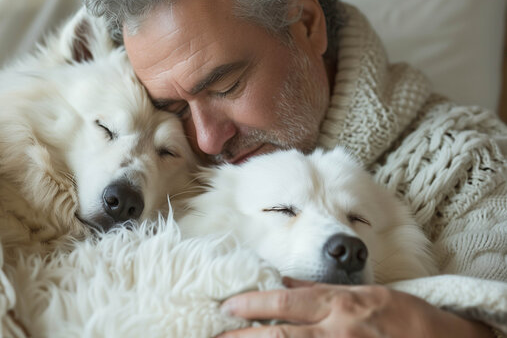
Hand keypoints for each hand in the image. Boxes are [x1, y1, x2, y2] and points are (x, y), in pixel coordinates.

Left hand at [217, 277, 493, 337]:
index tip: (227, 307)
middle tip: (214, 336)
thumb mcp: (365, 293)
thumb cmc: (404, 316)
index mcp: (340, 306)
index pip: (286, 304)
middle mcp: (337, 331)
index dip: (253, 305)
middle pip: (280, 336)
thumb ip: (322, 292)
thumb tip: (286, 284)